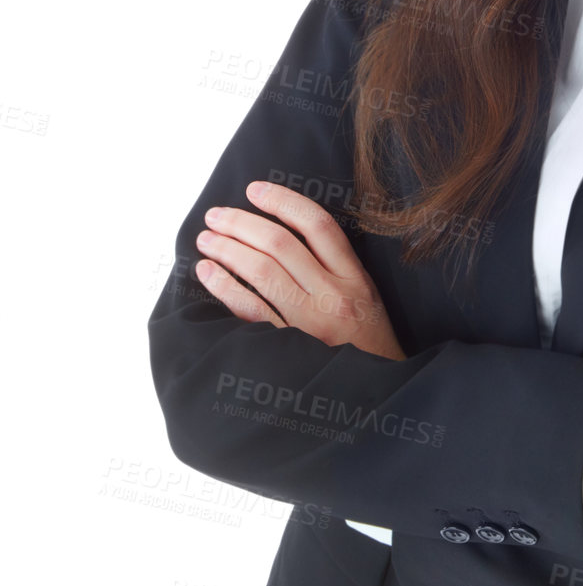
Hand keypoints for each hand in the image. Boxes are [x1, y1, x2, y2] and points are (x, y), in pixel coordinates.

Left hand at [193, 181, 404, 359]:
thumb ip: (334, 265)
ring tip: (206, 240)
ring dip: (227, 249)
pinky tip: (208, 273)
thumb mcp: (365, 296)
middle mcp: (333, 297)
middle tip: (215, 215)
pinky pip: (249, 310)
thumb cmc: (365, 342)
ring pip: (261, 272)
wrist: (373, 395)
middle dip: (241, 223)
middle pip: (281, 245)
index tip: (253, 190)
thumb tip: (279, 231)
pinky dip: (224, 286)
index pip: (318, 225)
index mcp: (355, 279)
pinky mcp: (286, 348)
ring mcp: (309, 324)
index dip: (282, 202)